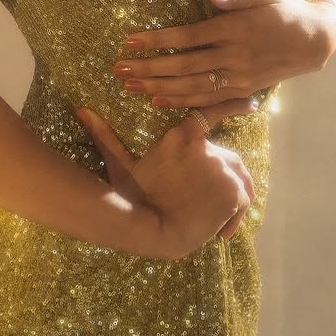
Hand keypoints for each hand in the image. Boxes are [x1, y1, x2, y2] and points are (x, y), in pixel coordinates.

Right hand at [76, 107, 255, 259]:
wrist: (153, 231)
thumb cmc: (133, 198)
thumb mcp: (121, 166)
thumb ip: (106, 136)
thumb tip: (82, 111)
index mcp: (181, 136)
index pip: (212, 112)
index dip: (234, 105)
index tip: (253, 104)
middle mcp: (206, 148)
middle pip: (229, 155)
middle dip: (226, 175)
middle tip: (212, 199)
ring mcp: (222, 169)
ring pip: (239, 177)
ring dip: (233, 194)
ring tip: (218, 217)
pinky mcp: (233, 192)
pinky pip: (243, 199)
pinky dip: (236, 214)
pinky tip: (222, 230)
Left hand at [112, 0, 335, 111]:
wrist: (316, 40)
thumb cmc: (286, 10)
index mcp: (235, 30)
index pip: (187, 37)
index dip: (157, 40)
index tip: (130, 41)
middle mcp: (233, 56)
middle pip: (183, 66)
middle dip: (148, 68)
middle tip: (118, 69)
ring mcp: (238, 77)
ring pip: (192, 87)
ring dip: (159, 88)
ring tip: (130, 86)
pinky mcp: (242, 90)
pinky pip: (207, 99)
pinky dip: (182, 102)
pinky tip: (158, 102)